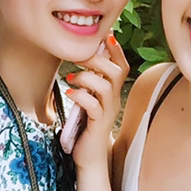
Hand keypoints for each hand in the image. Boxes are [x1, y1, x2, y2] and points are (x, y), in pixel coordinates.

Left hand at [65, 34, 128, 170]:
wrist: (90, 156)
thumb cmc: (86, 125)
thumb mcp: (88, 99)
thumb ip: (88, 82)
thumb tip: (80, 59)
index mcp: (112, 92)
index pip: (121, 66)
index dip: (115, 49)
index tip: (105, 35)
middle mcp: (114, 100)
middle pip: (116, 72)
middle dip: (97, 59)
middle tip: (79, 57)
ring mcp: (107, 113)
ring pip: (106, 87)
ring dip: (86, 77)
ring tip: (71, 78)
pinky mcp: (98, 125)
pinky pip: (94, 106)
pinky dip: (81, 96)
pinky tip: (70, 93)